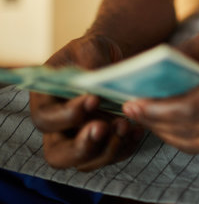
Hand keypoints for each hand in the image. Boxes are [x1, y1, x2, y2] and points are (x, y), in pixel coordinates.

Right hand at [30, 35, 143, 170]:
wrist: (111, 62)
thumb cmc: (93, 53)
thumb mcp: (90, 48)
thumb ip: (91, 62)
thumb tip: (96, 80)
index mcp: (46, 101)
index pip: (46, 118)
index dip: (67, 115)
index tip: (94, 99)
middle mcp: (58, 127)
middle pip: (58, 154)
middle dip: (82, 146)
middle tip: (104, 127)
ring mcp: (79, 139)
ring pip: (86, 163)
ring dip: (108, 149)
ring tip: (126, 125)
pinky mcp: (102, 144)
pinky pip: (111, 157)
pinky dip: (125, 147)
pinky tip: (138, 130)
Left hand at [122, 27, 198, 153]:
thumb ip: (187, 51)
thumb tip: (151, 72)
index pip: (193, 108)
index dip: (159, 110)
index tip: (132, 104)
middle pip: (191, 130)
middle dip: (155, 123)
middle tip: (130, 110)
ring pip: (196, 144)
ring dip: (166, 133)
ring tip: (146, 117)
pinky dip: (184, 137)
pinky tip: (170, 123)